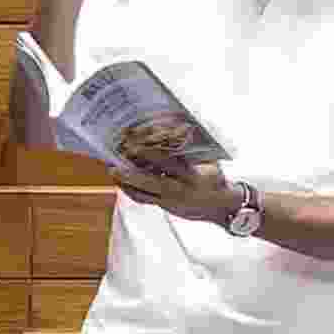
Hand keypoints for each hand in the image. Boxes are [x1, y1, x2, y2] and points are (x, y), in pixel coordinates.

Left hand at [110, 149, 242, 224]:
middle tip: (120, 157)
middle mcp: (181, 190)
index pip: (170, 163)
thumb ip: (191, 148)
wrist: (221, 206)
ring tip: (112, 169)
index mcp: (194, 176)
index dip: (152, 152)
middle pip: (153, 181)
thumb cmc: (214, 177)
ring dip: (126, 181)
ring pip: (144, 192)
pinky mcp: (164, 206)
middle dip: (134, 170)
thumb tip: (175, 127)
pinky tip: (119, 180)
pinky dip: (129, 189)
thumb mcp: (209, 161)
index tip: (136, 142)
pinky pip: (143, 199)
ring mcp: (171, 201)